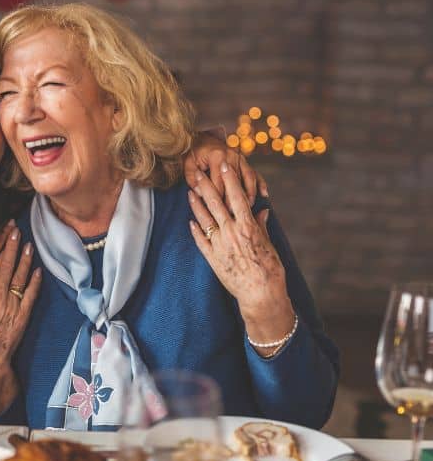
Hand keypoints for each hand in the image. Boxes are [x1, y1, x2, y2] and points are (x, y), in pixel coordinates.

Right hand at [0, 223, 41, 415]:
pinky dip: (35, 282)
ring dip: (25, 259)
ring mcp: (12, 305)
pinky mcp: (24, 315)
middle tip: (14, 230)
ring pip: (20, 277)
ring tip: (28, 244)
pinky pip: (31, 295)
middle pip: (5, 266)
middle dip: (10, 246)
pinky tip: (39, 269)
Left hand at [184, 131, 267, 205]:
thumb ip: (192, 179)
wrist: (204, 137)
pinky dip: (260, 183)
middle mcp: (231, 156)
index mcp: (216, 157)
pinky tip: (264, 194)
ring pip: (248, 178)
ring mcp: (240, 158)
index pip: (219, 183)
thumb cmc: (194, 153)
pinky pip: (255, 173)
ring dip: (249, 194)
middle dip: (234, 200)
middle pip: (235, 183)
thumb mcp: (188, 164)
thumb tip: (200, 193)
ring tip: (249, 207)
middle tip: (232, 215)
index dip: (218, 198)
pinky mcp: (245, 161)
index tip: (218, 212)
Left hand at [187, 163, 293, 353]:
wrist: (261, 294)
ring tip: (189, 192)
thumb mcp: (269, 244)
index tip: (225, 165)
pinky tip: (190, 220)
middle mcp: (232, 232)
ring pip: (204, 219)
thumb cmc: (270, 269)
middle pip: (215, 203)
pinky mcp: (212, 258)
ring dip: (196, 204)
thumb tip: (262, 210)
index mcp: (248, 226)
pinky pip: (201, 240)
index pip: (236, 197)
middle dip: (206, 186)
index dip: (230, 179)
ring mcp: (220, 245)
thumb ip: (262, 225)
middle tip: (197, 172)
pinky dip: (195, 229)